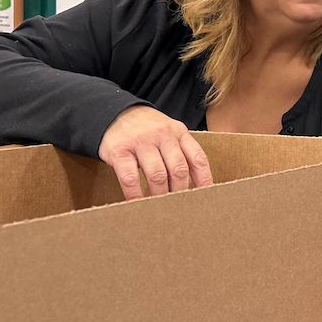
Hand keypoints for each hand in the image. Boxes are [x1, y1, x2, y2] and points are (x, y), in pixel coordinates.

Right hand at [98, 105, 213, 198]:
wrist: (115, 114)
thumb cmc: (148, 130)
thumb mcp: (169, 133)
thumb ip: (181, 151)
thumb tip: (195, 184)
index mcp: (179, 132)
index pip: (197, 158)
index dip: (204, 179)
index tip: (205, 197)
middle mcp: (162, 135)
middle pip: (178, 169)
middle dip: (180, 192)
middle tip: (178, 206)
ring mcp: (141, 142)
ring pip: (157, 175)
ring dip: (160, 195)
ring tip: (160, 208)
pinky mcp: (119, 150)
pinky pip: (130, 178)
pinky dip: (135, 194)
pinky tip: (137, 203)